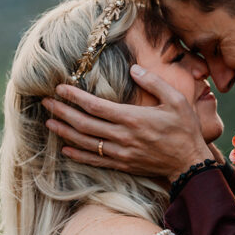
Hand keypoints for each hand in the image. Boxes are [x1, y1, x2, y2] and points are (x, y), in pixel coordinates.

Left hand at [42, 66, 212, 179]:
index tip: (60, 88)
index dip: (75, 97)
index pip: (96, 106)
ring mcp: (121, 153)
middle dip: (62, 112)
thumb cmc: (185, 130)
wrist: (190, 165)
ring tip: (48, 121)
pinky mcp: (123, 165)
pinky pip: (95, 161)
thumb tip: (133, 69)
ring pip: (86, 143)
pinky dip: (78, 155)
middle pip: (85, 124)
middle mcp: (123, 137)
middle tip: (45, 102)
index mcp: (133, 119)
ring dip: (65, 132)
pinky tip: (65, 149)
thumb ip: (154, 83)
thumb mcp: (177, 100)